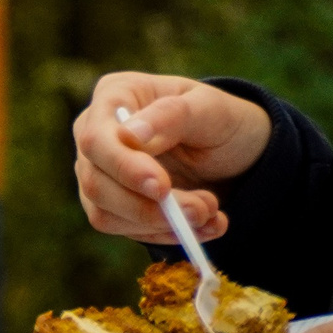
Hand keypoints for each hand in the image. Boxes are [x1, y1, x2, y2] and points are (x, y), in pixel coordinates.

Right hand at [72, 71, 271, 243]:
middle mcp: (96, 135)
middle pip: (95, 182)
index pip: (95, 139)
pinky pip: (127, 231)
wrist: (236, 152)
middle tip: (202, 208)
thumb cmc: (219, 119)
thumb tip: (128, 135)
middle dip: (149, 207)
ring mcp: (100, 172)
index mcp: (112, 97)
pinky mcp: (114, 205)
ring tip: (209, 212)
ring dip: (161, 224)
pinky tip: (204, 225)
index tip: (162, 187)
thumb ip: (169, 115)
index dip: (123, 167)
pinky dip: (168, 235)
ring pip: (105, 214)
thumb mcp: (208, 108)